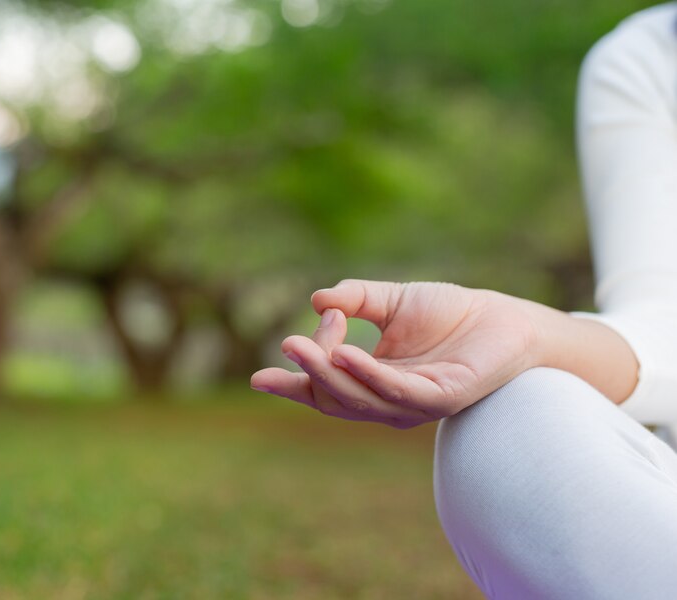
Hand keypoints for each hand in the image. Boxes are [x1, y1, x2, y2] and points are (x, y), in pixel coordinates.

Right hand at [251, 280, 539, 427]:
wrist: (507, 319)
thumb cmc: (451, 314)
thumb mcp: (392, 301)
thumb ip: (356, 299)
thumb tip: (316, 299)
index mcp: (373, 382)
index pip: (325, 392)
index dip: (293, 387)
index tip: (259, 377)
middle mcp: (389, 401)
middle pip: (336, 398)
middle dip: (308, 375)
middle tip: (289, 344)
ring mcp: (415, 405)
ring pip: (360, 398)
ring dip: (330, 374)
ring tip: (303, 345)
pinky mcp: (442, 399)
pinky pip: (397, 391)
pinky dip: (368, 375)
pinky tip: (346, 354)